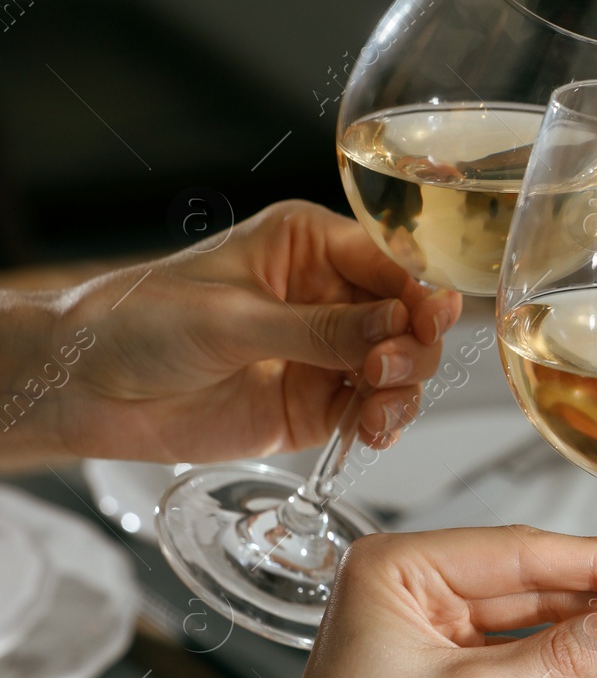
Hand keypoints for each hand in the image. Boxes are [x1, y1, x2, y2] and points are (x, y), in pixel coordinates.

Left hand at [25, 200, 461, 462]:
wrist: (81, 387)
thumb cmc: (137, 321)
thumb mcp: (234, 318)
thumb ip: (322, 329)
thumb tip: (399, 328)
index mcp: (308, 246)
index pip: (390, 262)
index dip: (419, 292)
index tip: (434, 319)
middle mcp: (325, 297)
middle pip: (406, 320)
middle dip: (411, 347)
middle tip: (388, 369)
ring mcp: (322, 355)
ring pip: (398, 370)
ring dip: (402, 390)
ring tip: (379, 407)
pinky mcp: (312, 406)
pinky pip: (368, 412)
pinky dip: (381, 423)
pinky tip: (372, 431)